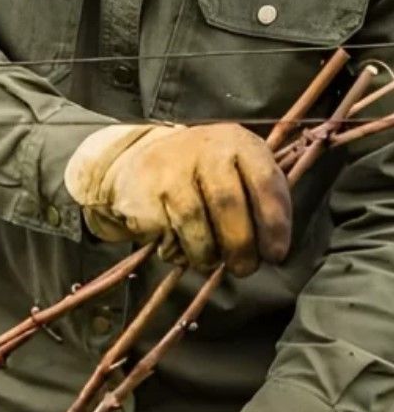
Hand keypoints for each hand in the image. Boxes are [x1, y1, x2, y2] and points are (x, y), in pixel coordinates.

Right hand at [65, 123, 291, 276]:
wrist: (136, 162)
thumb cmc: (199, 174)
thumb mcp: (233, 167)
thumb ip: (256, 196)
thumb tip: (272, 248)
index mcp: (236, 142)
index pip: (264, 181)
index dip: (274, 223)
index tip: (276, 254)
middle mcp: (203, 151)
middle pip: (228, 205)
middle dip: (240, 246)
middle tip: (245, 269)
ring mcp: (168, 173)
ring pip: (195, 226)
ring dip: (207, 254)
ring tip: (210, 262)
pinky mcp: (143, 198)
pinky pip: (166, 237)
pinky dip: (176, 252)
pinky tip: (177, 247)